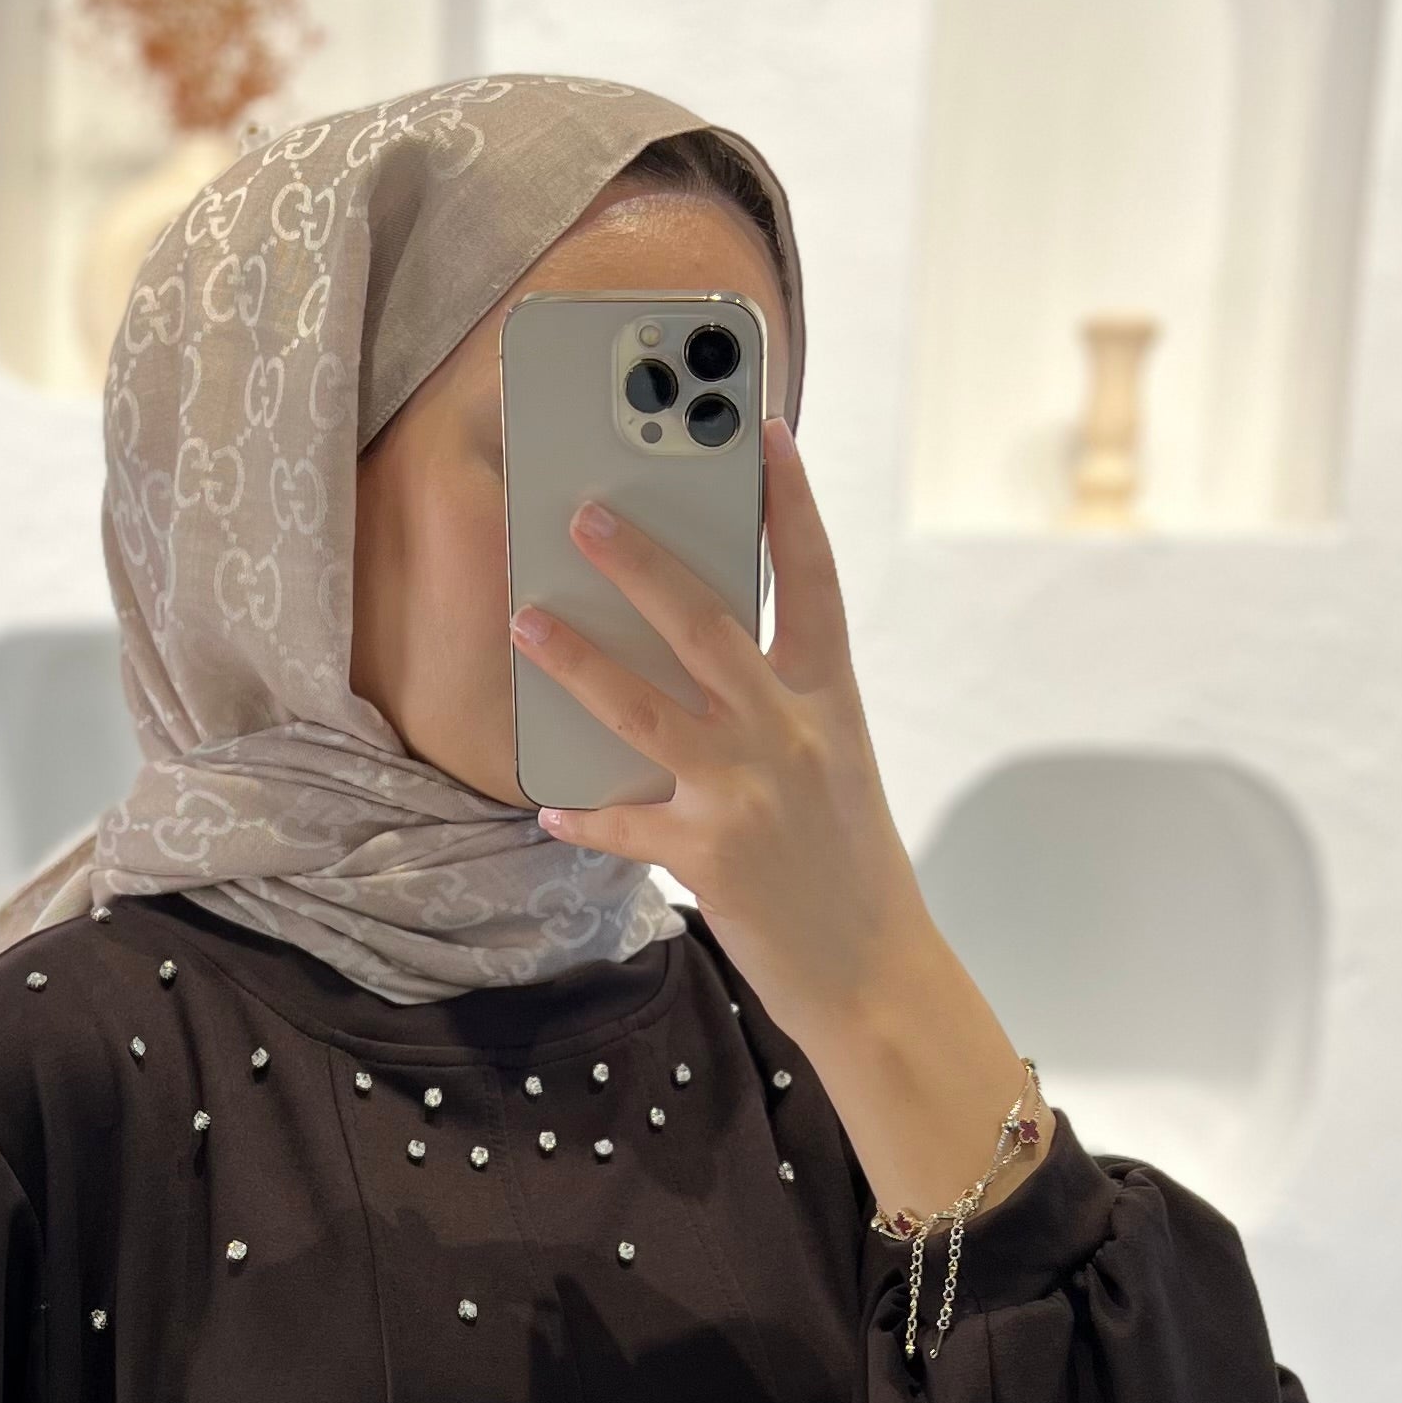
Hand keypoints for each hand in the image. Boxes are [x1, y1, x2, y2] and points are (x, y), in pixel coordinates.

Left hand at [508, 415, 1051, 1223]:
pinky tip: (549, 805)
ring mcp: (749, 792)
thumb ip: (777, 707)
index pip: (813, 578)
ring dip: (578, 658)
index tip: (763, 428)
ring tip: (525, 617)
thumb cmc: (848, 865)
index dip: (790, 501)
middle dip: (641, 561)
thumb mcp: (833, 766)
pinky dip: (585, 816)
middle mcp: (790, 733)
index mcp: (830, 699)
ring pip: (647, 706)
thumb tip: (696, 655)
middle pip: (707, 622)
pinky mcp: (710, 857)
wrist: (877, 974)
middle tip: (584, 512)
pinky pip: (626, 823)